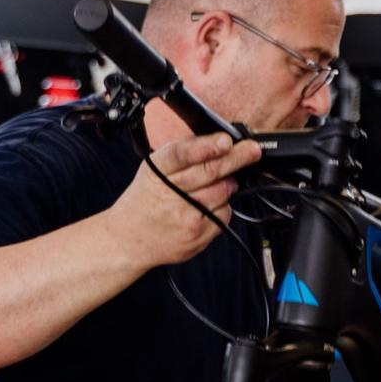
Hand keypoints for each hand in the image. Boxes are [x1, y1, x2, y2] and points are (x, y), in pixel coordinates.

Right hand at [104, 131, 261, 267]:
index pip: (182, 155)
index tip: (225, 141)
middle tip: (252, 150)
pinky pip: (225, 214)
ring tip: (220, 182)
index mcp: (157, 172)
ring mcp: (184, 216)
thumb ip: (181, 155)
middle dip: (236, 158)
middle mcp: (170, 193)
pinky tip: (209, 206)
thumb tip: (218, 142)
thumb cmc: (145, 200)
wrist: (129, 239)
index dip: (206, 147)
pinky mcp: (197, 235)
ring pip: (223, 192)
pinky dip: (223, 206)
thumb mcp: (153, 170)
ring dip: (228, 183)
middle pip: (210, 171)